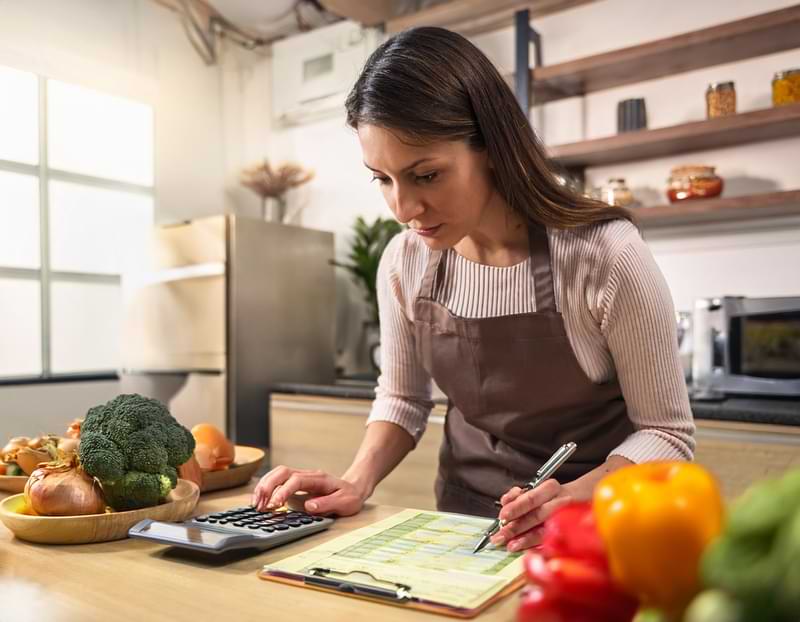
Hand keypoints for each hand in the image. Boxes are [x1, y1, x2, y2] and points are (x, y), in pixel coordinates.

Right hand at [251, 465, 366, 515]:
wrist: (353, 489)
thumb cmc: (349, 496)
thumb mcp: (345, 503)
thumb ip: (328, 504)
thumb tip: (309, 506)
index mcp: (319, 478)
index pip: (296, 480)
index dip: (283, 491)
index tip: (274, 505)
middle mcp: (308, 475)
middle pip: (282, 472)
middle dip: (268, 486)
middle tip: (260, 505)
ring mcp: (301, 477)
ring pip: (277, 474)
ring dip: (264, 487)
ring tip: (256, 504)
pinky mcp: (296, 483)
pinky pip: (278, 480)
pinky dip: (266, 488)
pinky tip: (260, 499)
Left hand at [490, 479, 572, 551]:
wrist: (584, 498)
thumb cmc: (555, 495)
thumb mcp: (539, 488)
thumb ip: (520, 496)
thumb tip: (505, 502)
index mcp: (550, 488)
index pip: (531, 498)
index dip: (516, 508)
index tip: (503, 516)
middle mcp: (561, 502)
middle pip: (537, 515)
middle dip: (516, 528)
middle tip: (501, 536)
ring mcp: (567, 518)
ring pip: (545, 530)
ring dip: (526, 540)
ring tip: (512, 546)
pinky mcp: (571, 532)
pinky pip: (553, 540)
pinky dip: (539, 545)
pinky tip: (529, 551)